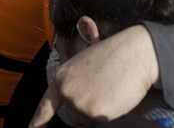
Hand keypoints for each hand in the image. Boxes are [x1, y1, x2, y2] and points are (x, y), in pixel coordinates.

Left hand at [29, 25, 159, 127]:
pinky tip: (117, 99)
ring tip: (112, 91)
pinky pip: (101, 125)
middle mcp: (66, 92)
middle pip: (74, 117)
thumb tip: (72, 102)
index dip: (37, 123)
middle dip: (88, 110)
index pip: (45, 107)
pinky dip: (110, 117)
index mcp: (61, 78)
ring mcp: (79, 104)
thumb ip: (74, 84)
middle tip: (105, 90)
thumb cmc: (116, 56)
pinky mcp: (95, 115)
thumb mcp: (85, 64)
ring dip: (100, 114)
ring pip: (88, 122)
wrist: (136, 53)